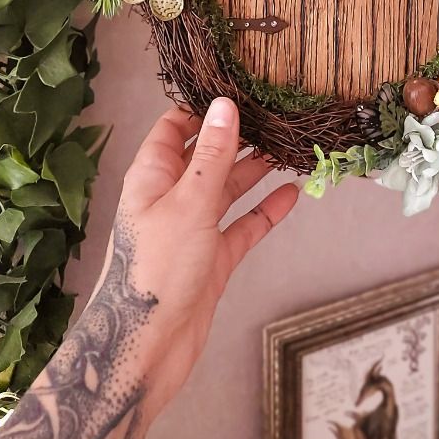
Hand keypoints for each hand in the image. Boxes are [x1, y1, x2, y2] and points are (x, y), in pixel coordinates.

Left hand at [101, 97, 297, 417]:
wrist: (146, 348)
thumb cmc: (156, 271)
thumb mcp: (189, 203)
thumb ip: (212, 155)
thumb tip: (225, 104)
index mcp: (153, 176)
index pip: (176, 127)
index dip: (204, 107)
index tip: (240, 89)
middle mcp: (172, 197)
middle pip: (207, 155)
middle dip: (238, 136)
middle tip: (276, 115)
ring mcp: (193, 229)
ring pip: (228, 189)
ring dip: (255, 170)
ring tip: (288, 147)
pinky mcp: (213, 259)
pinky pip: (243, 226)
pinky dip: (265, 212)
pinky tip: (291, 194)